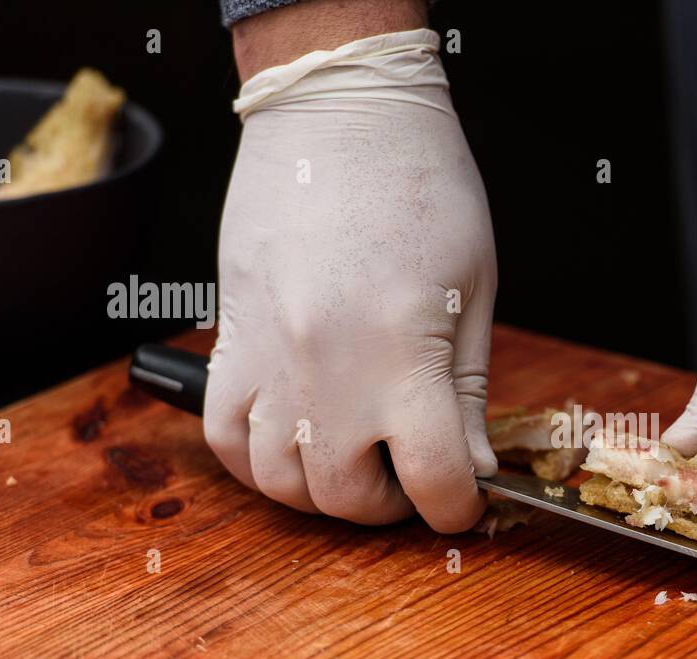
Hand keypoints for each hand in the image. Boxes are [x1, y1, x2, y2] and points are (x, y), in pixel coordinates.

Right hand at [205, 29, 496, 530]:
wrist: (337, 113)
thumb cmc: (421, 185)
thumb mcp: (474, 290)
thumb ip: (468, 391)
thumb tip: (473, 467)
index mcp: (404, 353)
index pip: (436, 479)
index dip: (459, 507)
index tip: (464, 499)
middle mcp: (328, 369)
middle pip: (346, 497)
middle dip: (389, 504)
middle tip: (412, 474)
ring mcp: (269, 357)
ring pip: (278, 481)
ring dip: (322, 491)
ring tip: (356, 460)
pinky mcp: (231, 339)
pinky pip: (222, 437)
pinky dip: (258, 461)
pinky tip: (295, 442)